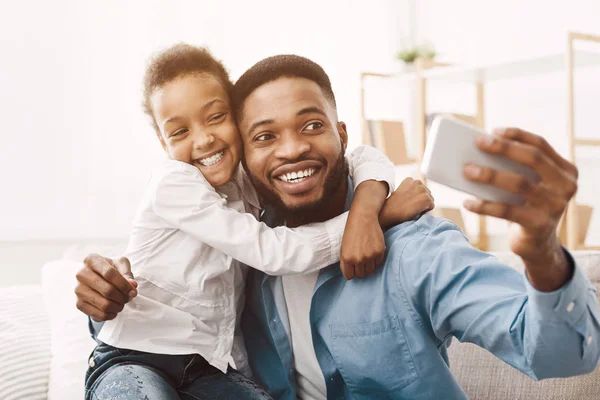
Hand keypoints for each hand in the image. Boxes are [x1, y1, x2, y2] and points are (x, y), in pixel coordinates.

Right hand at [75, 254, 137, 320]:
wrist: (95, 278)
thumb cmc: (110, 269)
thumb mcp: (120, 265)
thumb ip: (127, 273)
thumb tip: (132, 285)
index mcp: (92, 260)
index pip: (110, 273)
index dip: (124, 284)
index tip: (133, 291)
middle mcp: (81, 273)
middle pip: (108, 290)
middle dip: (123, 297)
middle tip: (129, 298)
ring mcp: (78, 289)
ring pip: (103, 304)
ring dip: (118, 307)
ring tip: (122, 304)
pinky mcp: (78, 303)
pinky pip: (97, 314)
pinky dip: (110, 315)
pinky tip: (114, 311)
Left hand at [341, 208, 385, 279]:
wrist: (363, 217)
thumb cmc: (351, 231)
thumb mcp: (343, 247)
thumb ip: (346, 261)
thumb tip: (350, 274)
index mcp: (347, 258)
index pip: (349, 276)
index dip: (350, 272)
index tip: (352, 268)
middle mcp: (359, 259)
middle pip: (361, 275)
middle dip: (359, 270)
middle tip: (360, 262)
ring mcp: (370, 256)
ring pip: (370, 271)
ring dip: (368, 266)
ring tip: (366, 257)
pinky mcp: (379, 252)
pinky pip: (378, 263)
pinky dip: (375, 260)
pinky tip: (372, 251)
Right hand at [379, 178, 434, 227]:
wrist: (389, 212)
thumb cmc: (392, 205)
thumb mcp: (399, 192)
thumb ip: (409, 190)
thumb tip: (417, 197)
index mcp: (410, 180)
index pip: (420, 189)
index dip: (415, 197)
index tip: (407, 201)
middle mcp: (417, 182)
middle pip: (427, 193)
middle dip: (421, 200)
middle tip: (410, 206)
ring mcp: (422, 190)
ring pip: (430, 200)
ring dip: (424, 205)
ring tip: (412, 208)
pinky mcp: (426, 198)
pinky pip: (431, 206)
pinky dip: (425, 210)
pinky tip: (415, 210)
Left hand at [463, 128, 576, 289]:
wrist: (537, 244)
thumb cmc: (526, 206)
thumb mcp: (528, 185)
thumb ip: (516, 169)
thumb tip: (477, 153)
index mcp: (565, 170)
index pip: (541, 145)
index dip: (517, 135)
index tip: (493, 131)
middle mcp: (565, 186)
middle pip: (532, 159)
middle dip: (503, 148)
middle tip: (478, 143)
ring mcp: (555, 206)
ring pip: (519, 184)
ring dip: (490, 175)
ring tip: (467, 170)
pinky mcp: (539, 225)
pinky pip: (507, 211)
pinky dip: (484, 206)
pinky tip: (468, 202)